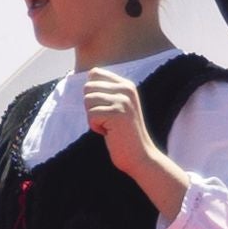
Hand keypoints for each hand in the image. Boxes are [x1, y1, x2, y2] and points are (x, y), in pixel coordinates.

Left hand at [81, 69, 191, 215]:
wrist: (140, 155)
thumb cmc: (123, 134)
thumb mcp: (118, 106)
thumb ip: (106, 91)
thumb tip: (89, 74)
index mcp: (126, 85)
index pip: (95, 73)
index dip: (92, 93)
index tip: (104, 108)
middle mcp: (126, 89)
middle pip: (88, 87)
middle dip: (91, 107)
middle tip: (107, 120)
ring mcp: (123, 101)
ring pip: (88, 101)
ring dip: (93, 118)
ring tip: (109, 126)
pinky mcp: (117, 114)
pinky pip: (91, 115)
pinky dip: (95, 127)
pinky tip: (109, 133)